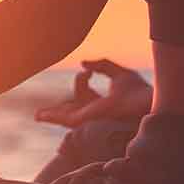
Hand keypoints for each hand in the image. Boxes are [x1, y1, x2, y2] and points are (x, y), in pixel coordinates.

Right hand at [35, 58, 152, 127]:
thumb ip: (101, 66)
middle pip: (71, 110)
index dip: (81, 78)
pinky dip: (51, 116)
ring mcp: (90, 118)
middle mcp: (95, 112)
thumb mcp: (117, 73)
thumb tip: (82, 64)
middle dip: (57, 112)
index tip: (88, 71)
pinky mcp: (86, 120)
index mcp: (103, 102)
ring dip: (50, 116)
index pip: (84, 92)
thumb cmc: (139, 91)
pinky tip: (39, 116)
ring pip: (64, 117)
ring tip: (37, 116)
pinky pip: (64, 119)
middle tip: (40, 114)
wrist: (146, 103)